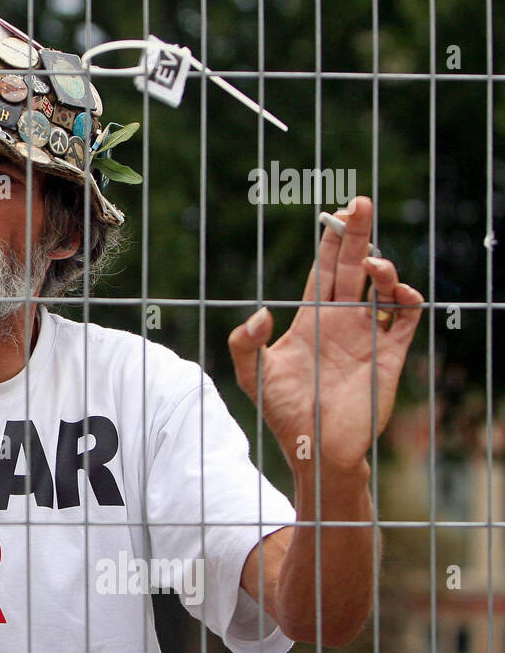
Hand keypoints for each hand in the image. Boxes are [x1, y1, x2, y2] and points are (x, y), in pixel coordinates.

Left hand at [227, 197, 423, 470]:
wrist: (316, 449)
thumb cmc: (283, 414)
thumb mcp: (253, 377)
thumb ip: (245, 344)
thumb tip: (260, 312)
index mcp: (312, 319)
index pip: (324, 269)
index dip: (330, 241)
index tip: (334, 212)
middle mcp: (342, 321)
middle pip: (353, 266)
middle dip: (357, 234)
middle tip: (359, 202)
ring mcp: (368, 336)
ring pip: (383, 288)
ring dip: (383, 268)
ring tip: (373, 264)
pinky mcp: (390, 355)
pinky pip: (406, 319)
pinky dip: (407, 300)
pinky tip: (396, 293)